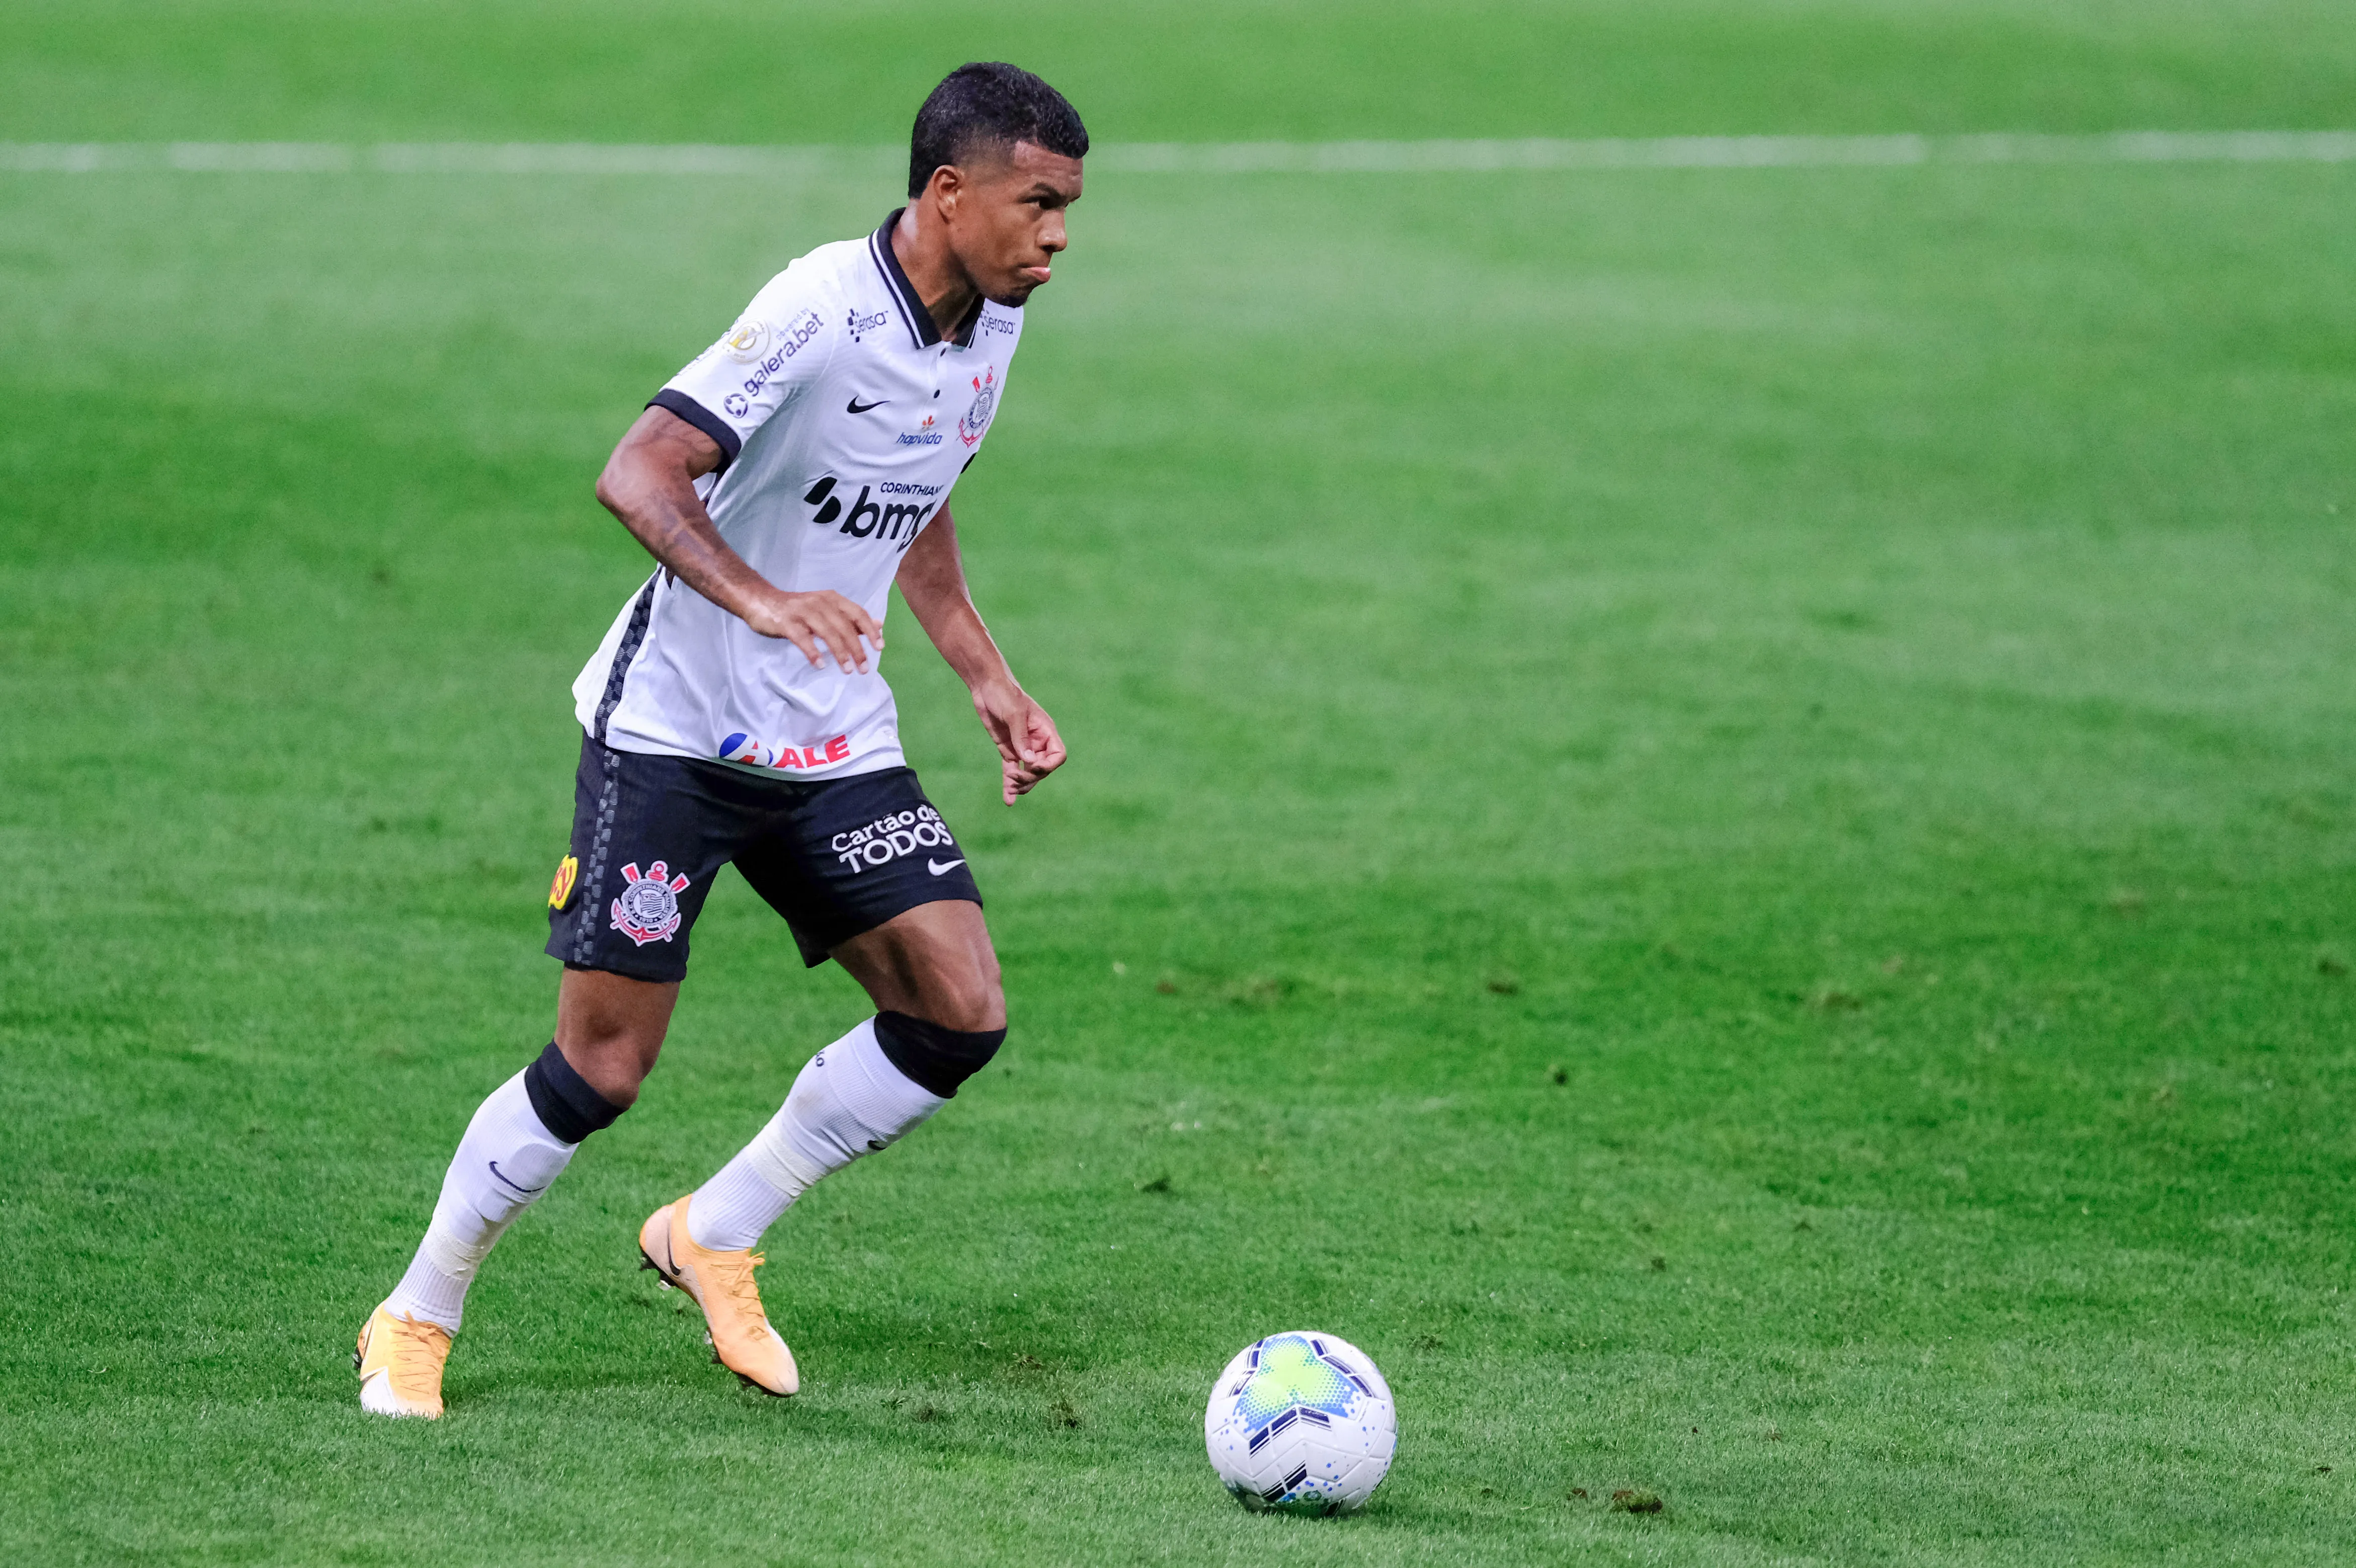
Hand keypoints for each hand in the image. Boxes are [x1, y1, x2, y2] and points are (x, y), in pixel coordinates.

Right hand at [739, 588, 881, 673]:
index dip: (870, 630)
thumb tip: (878, 625)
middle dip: (857, 649)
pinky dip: (813, 652)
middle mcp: (820, 602)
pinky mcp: (786, 622)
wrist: (762, 600)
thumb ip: (850, 618)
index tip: (879, 647)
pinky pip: (803, 639)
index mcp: (832, 599)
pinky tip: (820, 665)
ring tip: (847, 670)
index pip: (857, 613)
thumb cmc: (798, 609)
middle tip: (864, 668)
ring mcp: (802, 612)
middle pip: (844, 626)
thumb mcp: (826, 609)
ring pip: (827, 633)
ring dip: (840, 653)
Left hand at [972, 679, 1066, 803]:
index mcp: (1045, 731)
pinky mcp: (1008, 750)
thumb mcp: (1014, 713)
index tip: (1033, 767)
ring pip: (1027, 773)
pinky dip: (1009, 785)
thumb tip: (1029, 762)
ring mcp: (1022, 747)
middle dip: (1031, 777)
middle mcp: (1036, 742)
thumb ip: (1021, 738)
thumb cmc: (1004, 694)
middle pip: (1042, 769)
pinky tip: (1008, 800)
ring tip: (1011, 792)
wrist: (986, 687)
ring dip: (1021, 785)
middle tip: (1014, 778)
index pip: (1057, 755)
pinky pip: (1012, 771)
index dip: (1048, 766)